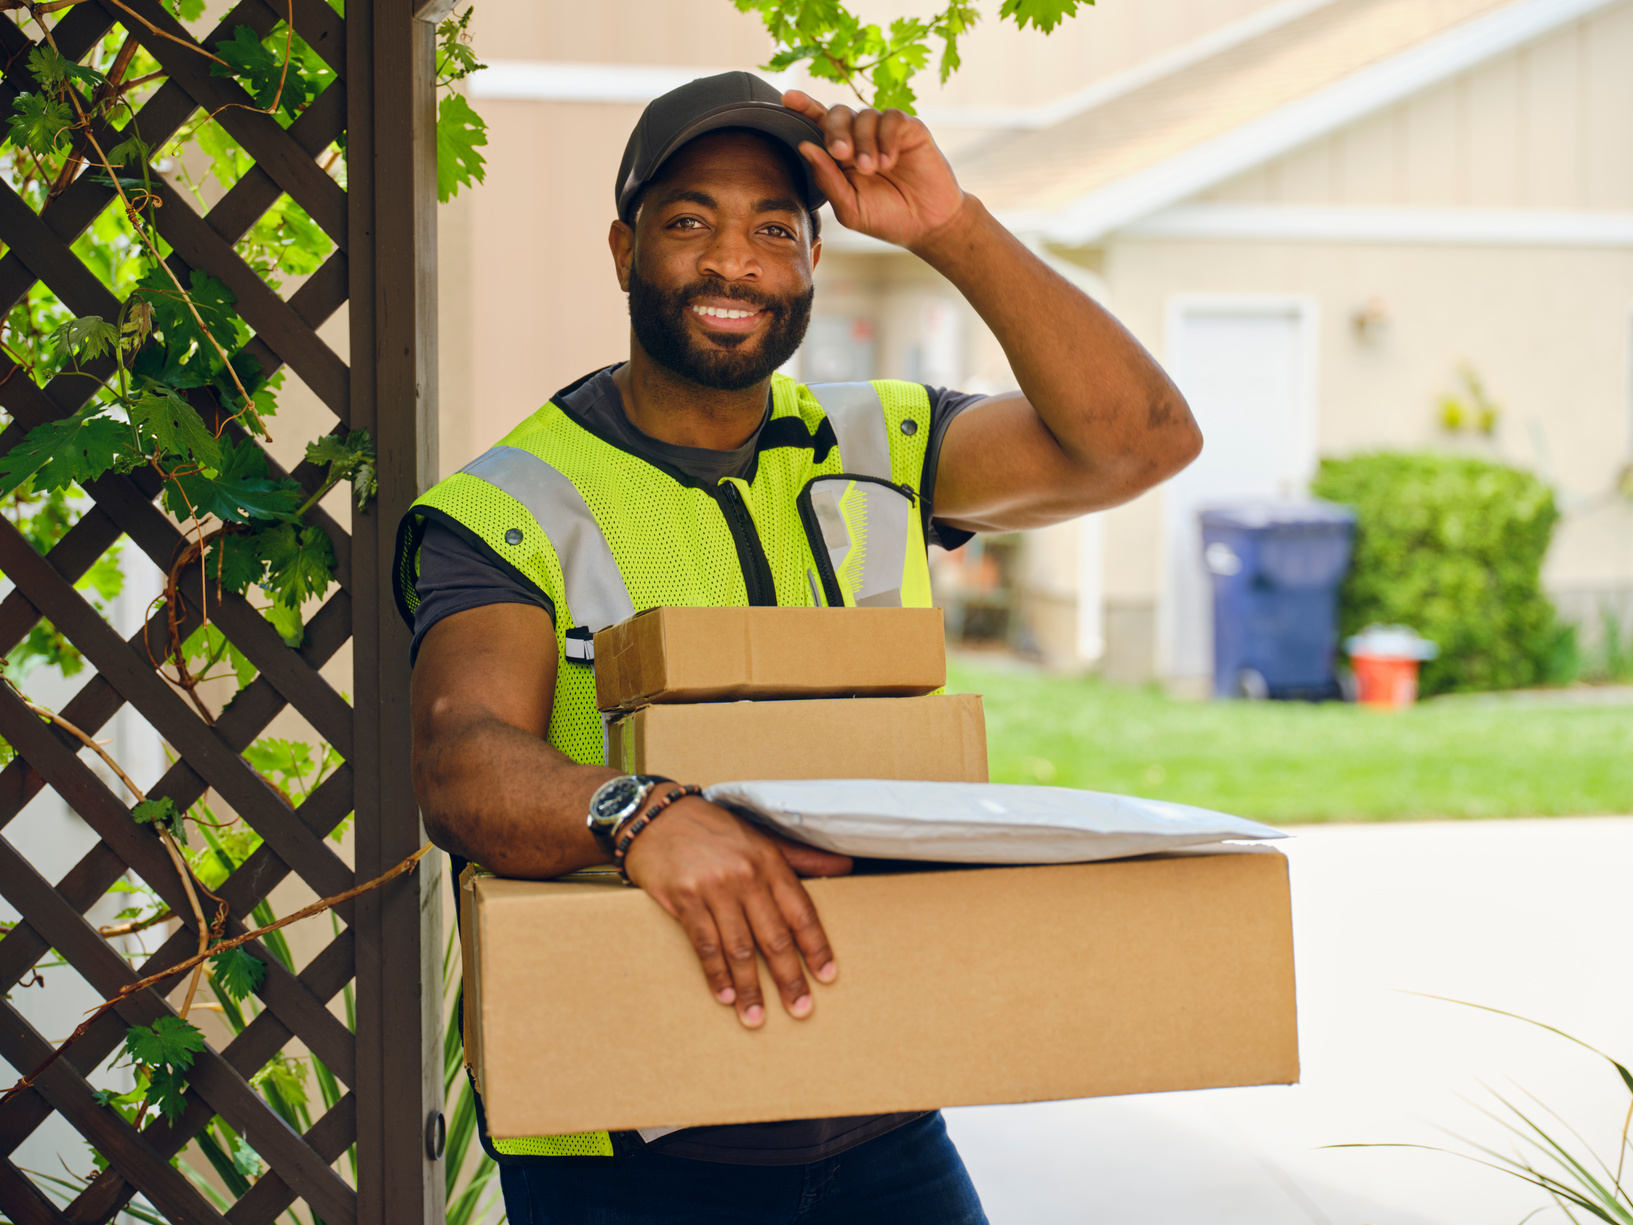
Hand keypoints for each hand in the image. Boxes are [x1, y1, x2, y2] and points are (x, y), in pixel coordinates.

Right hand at [622, 796, 851, 1027]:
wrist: (657, 815)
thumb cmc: (714, 829)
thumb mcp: (761, 837)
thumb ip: (802, 858)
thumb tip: (847, 868)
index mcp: (769, 861)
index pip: (800, 911)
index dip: (816, 946)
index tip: (827, 976)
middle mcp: (745, 876)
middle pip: (773, 937)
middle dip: (788, 977)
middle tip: (799, 1009)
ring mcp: (713, 888)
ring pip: (739, 947)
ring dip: (749, 987)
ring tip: (757, 1017)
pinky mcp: (684, 898)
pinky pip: (704, 944)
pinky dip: (716, 974)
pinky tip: (725, 996)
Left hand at [782, 89, 967, 252]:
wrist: (927, 225)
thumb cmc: (886, 218)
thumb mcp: (850, 208)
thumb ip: (828, 180)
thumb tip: (805, 147)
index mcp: (840, 156)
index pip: (818, 125)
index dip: (803, 108)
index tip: (788, 98)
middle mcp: (860, 138)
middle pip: (838, 113)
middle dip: (835, 130)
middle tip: (841, 153)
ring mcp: (884, 132)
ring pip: (864, 116)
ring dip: (864, 142)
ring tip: (873, 169)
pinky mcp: (909, 129)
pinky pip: (891, 118)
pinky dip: (886, 137)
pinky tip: (889, 160)